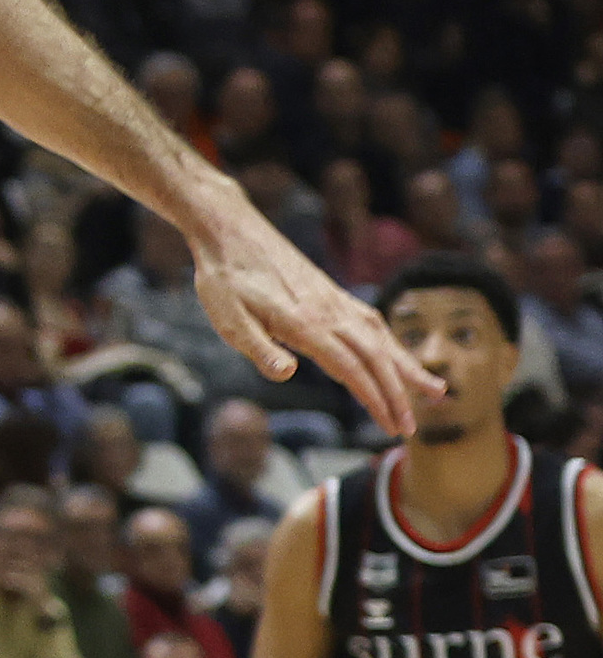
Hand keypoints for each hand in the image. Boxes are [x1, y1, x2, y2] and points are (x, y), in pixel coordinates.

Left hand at [187, 196, 442, 434]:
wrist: (229, 229)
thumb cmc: (223, 278)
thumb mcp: (228, 319)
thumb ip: (260, 349)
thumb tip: (288, 374)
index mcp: (305, 324)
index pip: (351, 368)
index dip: (374, 399)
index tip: (391, 426)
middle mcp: (328, 311)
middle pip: (375, 357)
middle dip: (397, 394)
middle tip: (411, 428)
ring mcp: (333, 299)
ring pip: (380, 337)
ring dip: (407, 367)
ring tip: (434, 390)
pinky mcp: (329, 291)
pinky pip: (369, 321)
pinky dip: (389, 342)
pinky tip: (395, 354)